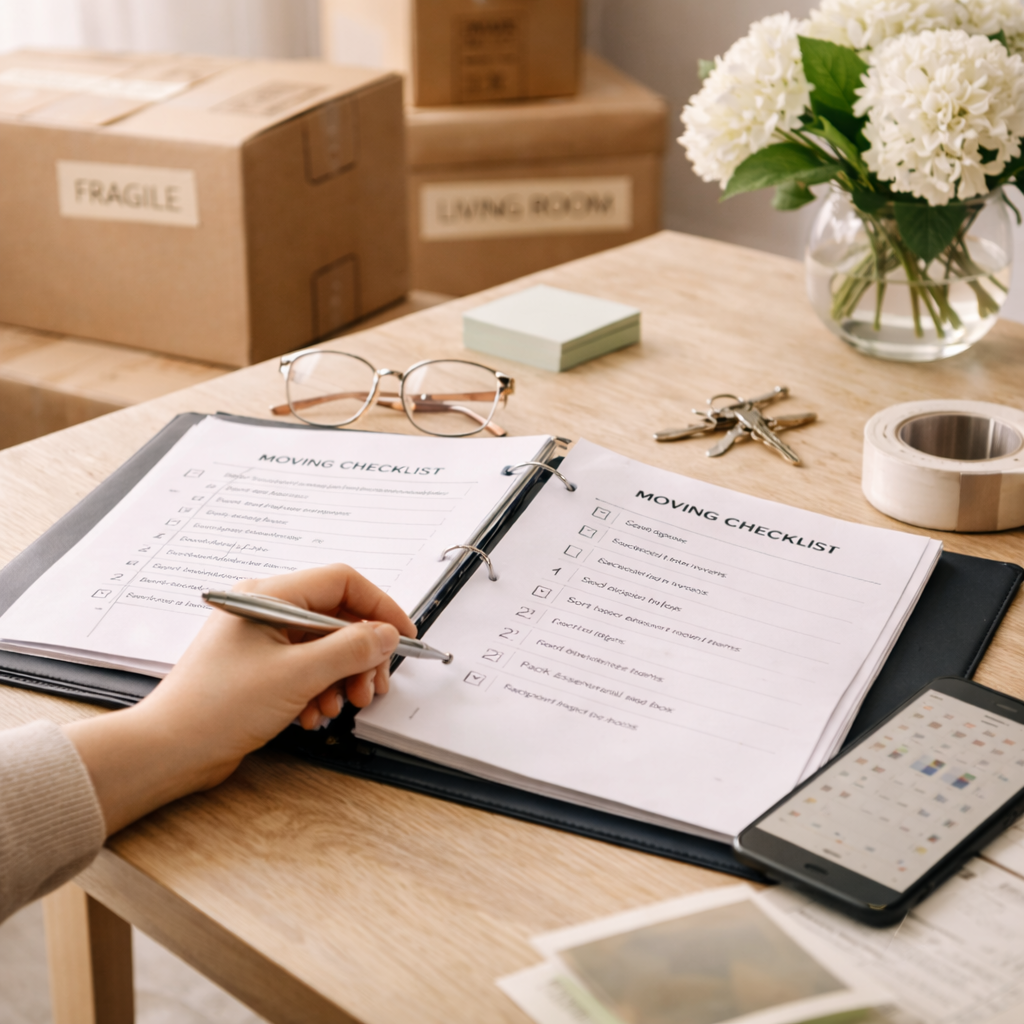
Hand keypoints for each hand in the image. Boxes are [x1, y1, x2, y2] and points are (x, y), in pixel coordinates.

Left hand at [63, 565, 414, 834]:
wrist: (169, 751)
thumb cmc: (214, 708)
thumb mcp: (296, 676)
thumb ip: (349, 649)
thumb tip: (386, 634)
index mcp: (269, 596)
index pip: (342, 582)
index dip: (380, 606)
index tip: (403, 635)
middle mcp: (266, 610)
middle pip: (337, 617)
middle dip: (361, 653)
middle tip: (371, 684)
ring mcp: (262, 639)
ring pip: (325, 646)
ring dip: (342, 676)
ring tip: (343, 705)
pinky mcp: (260, 668)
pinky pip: (306, 668)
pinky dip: (319, 689)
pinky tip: (313, 714)